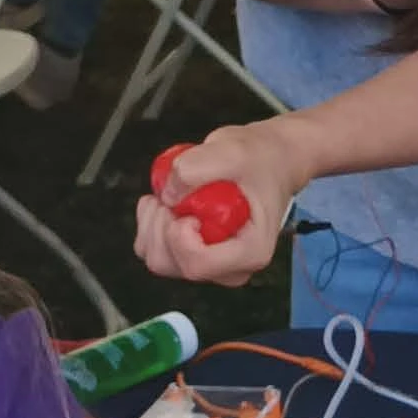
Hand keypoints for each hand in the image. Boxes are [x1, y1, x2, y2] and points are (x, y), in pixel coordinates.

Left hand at [136, 122, 309, 286]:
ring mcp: (210, 264)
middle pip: (172, 264)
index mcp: (251, 251)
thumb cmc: (260, 160)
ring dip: (153, 222)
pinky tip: (165, 201)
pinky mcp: (192, 255)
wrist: (268, 162)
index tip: (186, 203)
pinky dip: (149, 223)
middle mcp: (230, 267)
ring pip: (158, 259)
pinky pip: (152, 249)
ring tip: (171, 194)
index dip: (178, 236)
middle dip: (161, 224)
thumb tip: (168, 193)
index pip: (198, 265)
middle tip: (175, 191)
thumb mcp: (234, 150)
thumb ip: (199, 165)